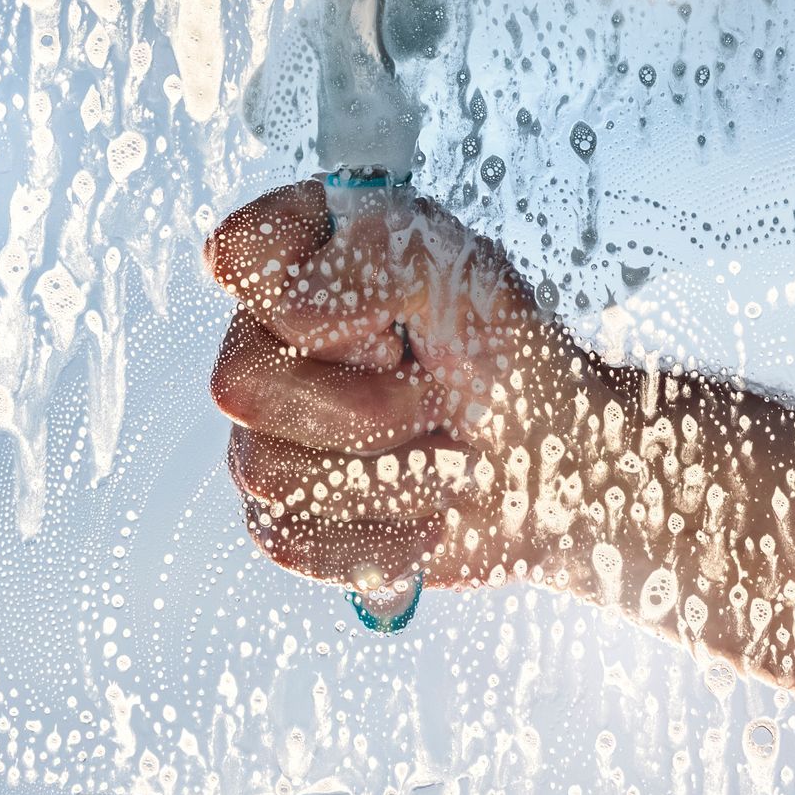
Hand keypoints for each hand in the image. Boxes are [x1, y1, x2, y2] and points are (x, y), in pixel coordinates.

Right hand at [205, 178, 625, 602]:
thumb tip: (298, 311)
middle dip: (363, 407)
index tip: (389, 324)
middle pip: (239, 383)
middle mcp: (270, 338)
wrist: (556, 465)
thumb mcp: (462, 273)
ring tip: (446, 457)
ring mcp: (272, 428)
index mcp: (305, 256)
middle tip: (436, 398)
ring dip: (388, 474)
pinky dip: (379, 535)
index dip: (298, 297)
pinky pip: (290, 539)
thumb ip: (376, 257)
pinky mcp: (291, 511)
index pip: (238, 255)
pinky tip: (426, 515)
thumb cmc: (508, 353)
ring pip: (267, 472)